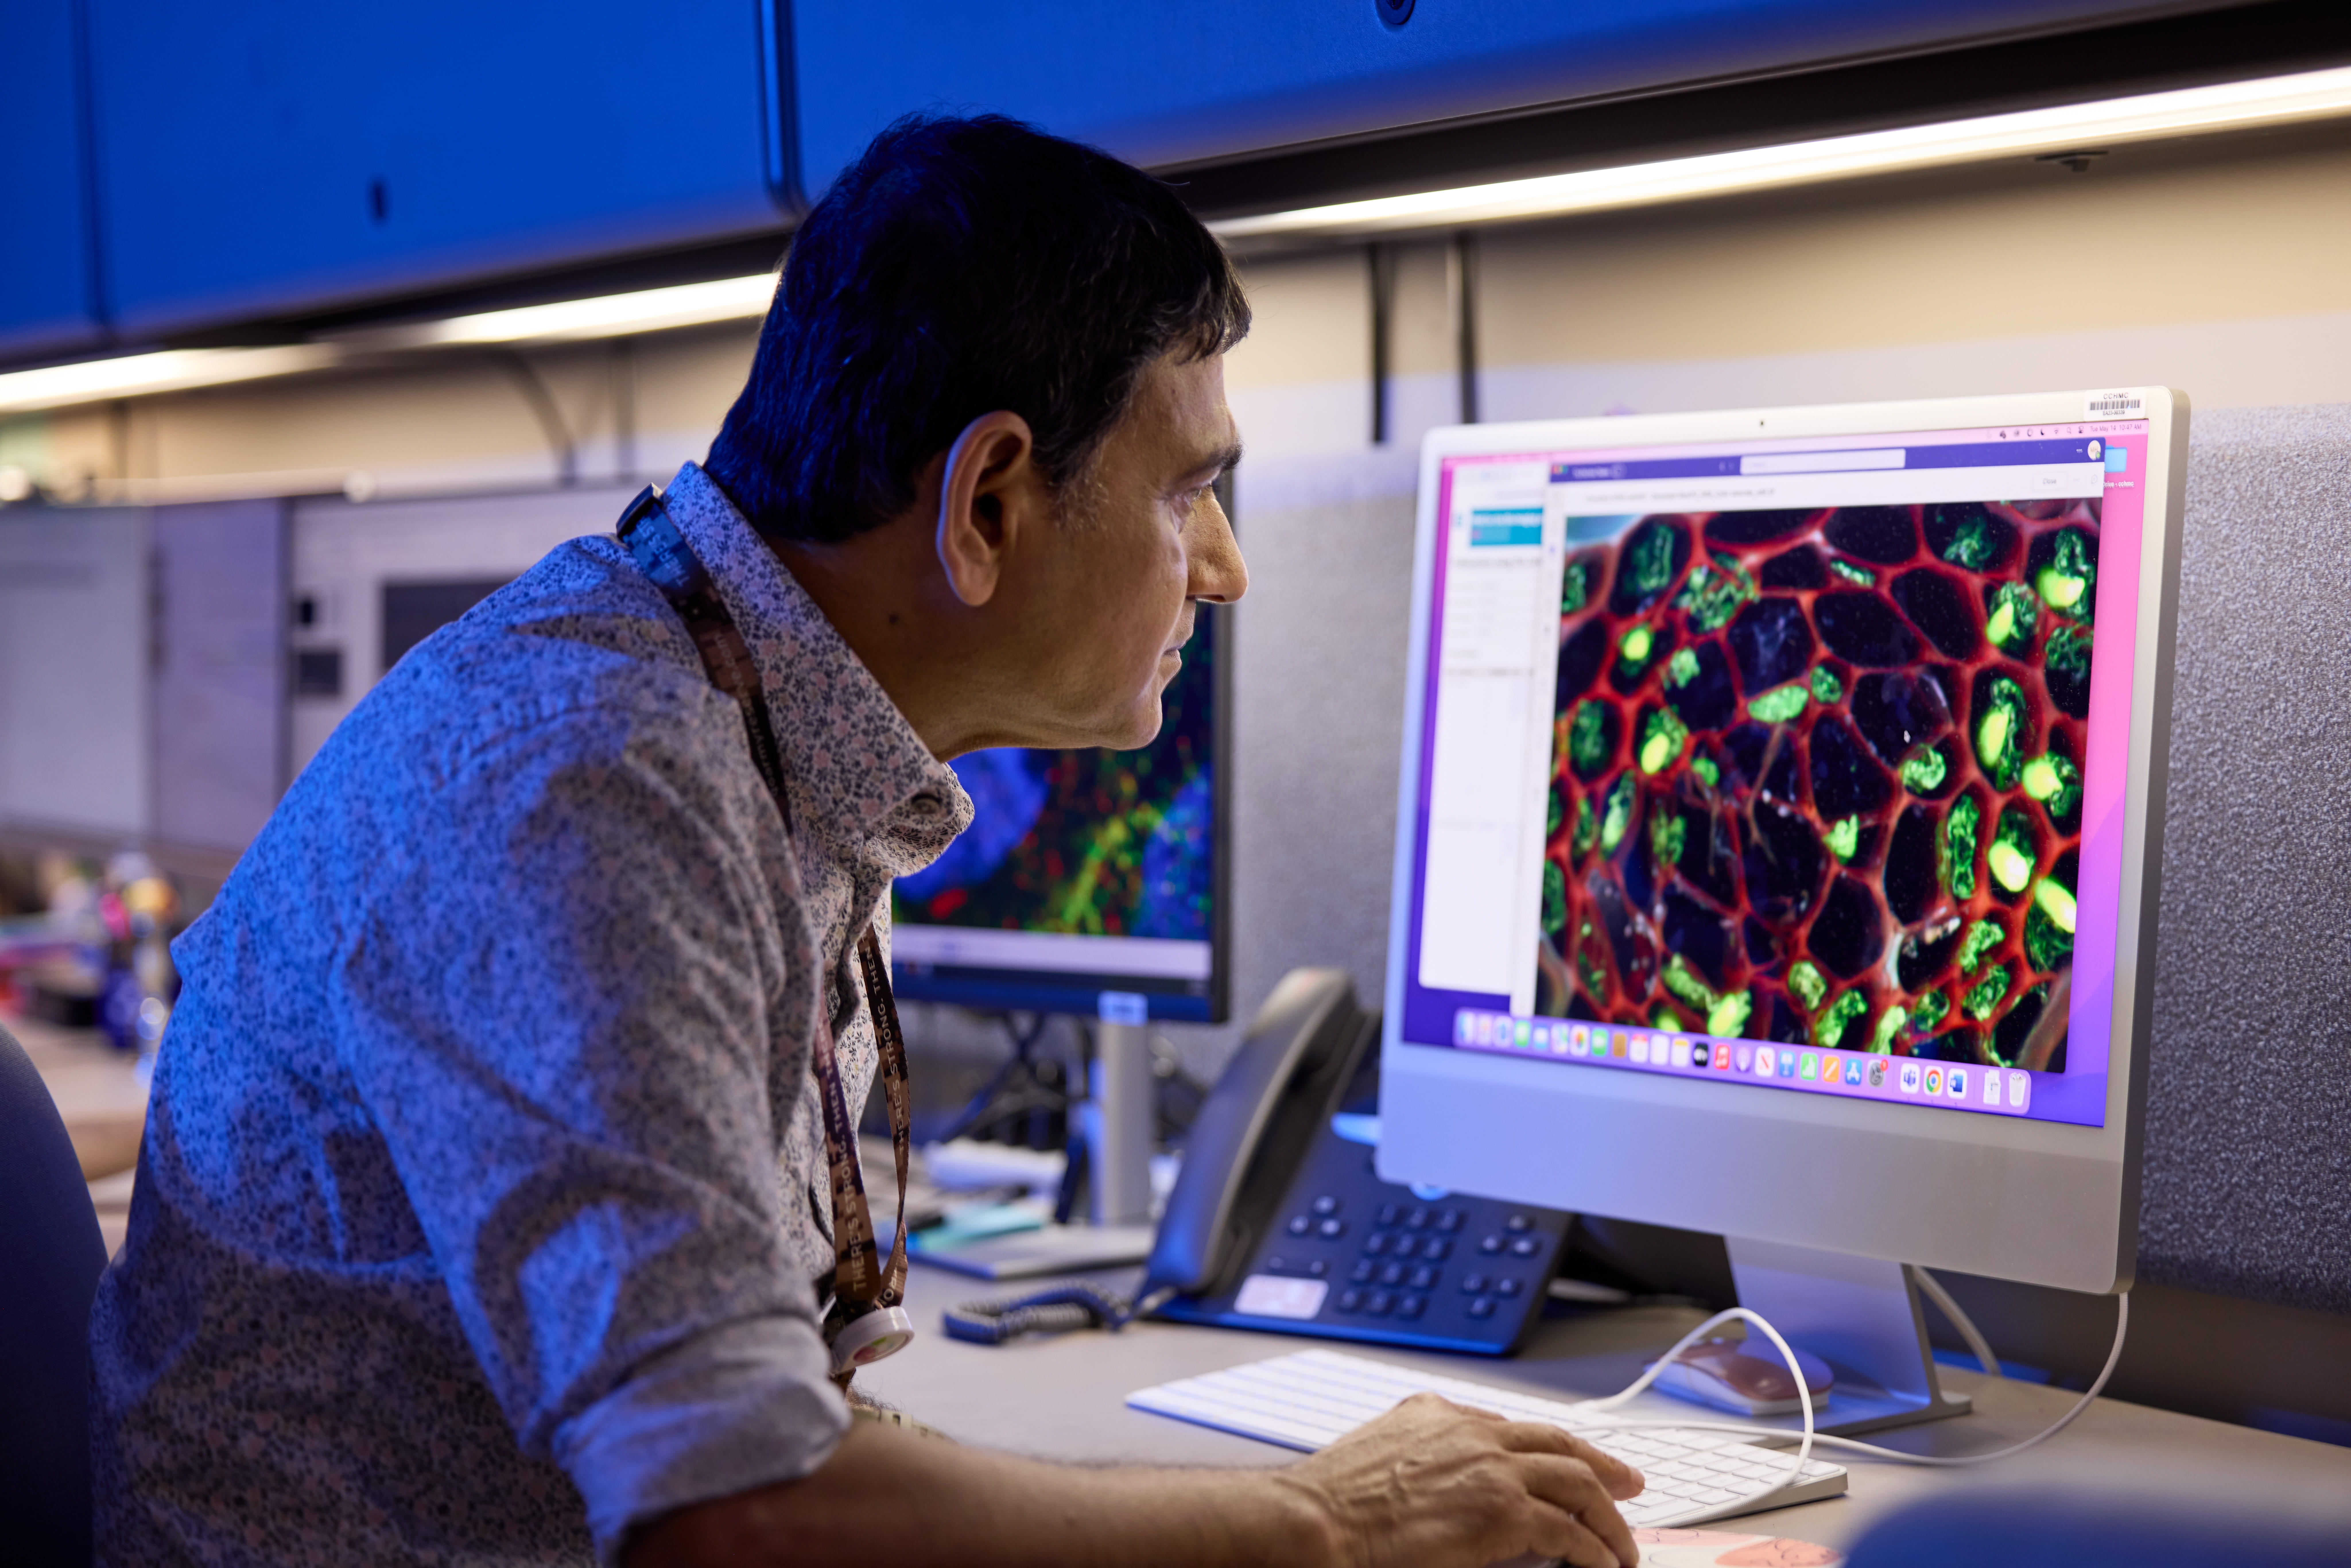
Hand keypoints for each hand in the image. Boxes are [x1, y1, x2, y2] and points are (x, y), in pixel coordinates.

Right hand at [1282, 1392, 1645, 1567]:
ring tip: (1623, 1543)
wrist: (1317, 1519)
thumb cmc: (1335, 1499)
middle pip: (1559, 1445)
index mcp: (1440, 1415)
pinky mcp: (1502, 1512)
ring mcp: (1492, 1469)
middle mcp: (1473, 1433)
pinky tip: (1603, 1565)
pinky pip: (1569, 1532)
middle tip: (1628, 1486)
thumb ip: (1424, 1452)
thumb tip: (1448, 1476)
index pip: (1514, 1429)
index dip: (1551, 1449)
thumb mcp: (1383, 1450)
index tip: (1572, 1463)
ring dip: (1607, 1516)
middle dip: (1601, 1466)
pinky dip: (1594, 1550)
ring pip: (1576, 1483)